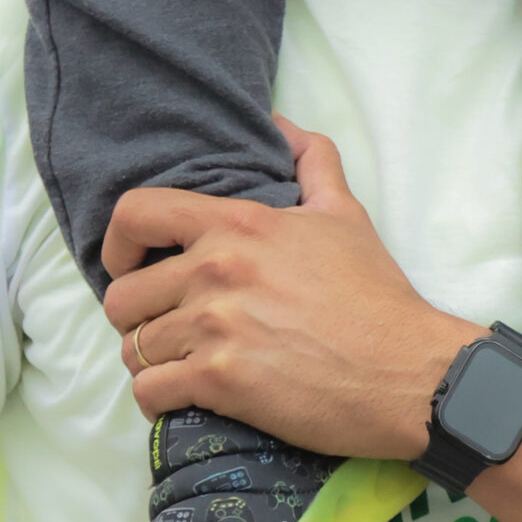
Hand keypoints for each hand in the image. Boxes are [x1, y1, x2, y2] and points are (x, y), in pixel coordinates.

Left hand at [101, 118, 469, 458]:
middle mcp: (215, 271)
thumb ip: (310, 160)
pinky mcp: (219, 383)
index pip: (135, 214)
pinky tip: (186, 396)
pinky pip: (148, 393)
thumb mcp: (344, 213)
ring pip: (131, 349)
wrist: (404, 370)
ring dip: (150, 360)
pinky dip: (158, 399)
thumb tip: (280, 122)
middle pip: (122, 297)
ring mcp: (214, 328)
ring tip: (179, 363)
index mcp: (238, 224)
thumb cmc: (374, 293)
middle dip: (136, 316)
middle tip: (166, 326)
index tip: (130, 264)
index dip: (117, 243)